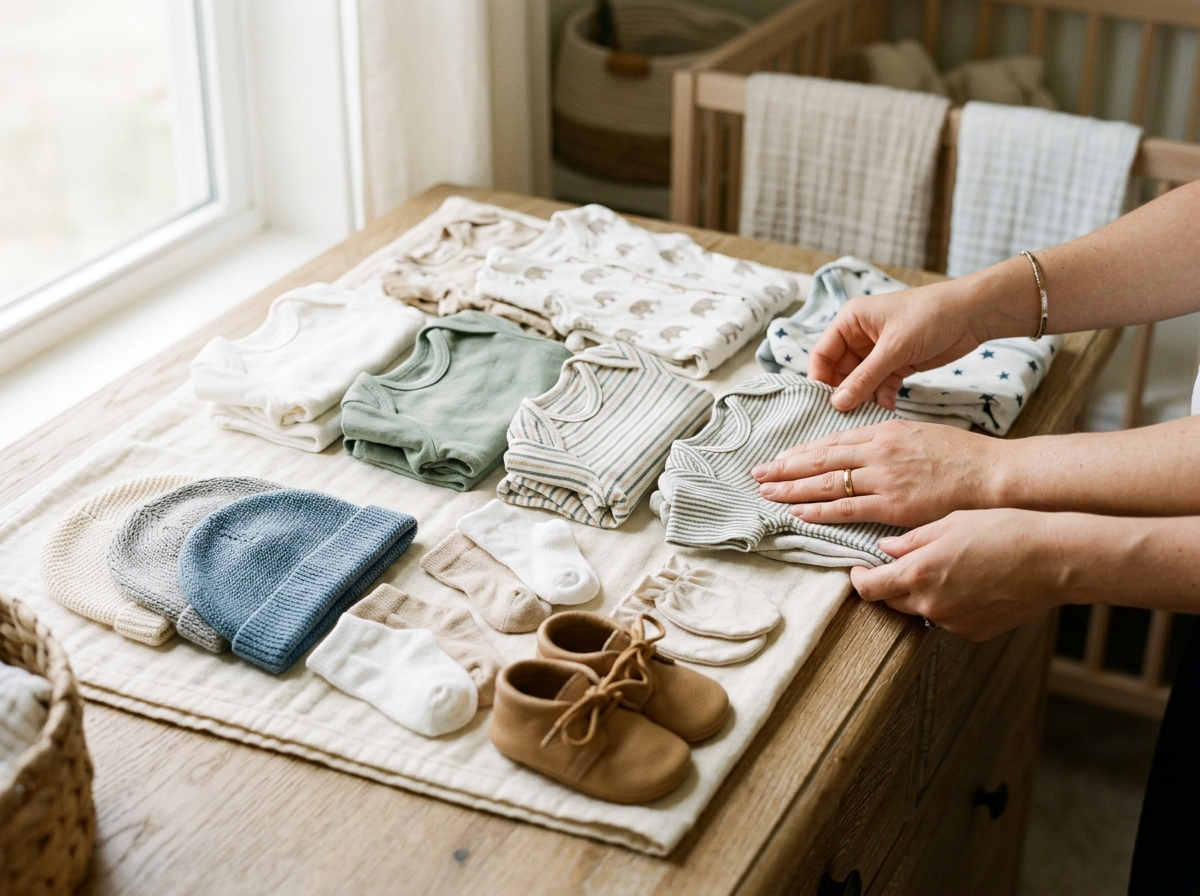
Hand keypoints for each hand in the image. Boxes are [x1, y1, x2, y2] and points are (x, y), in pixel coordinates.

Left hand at [751, 420, 1002, 528]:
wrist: (993, 474)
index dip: (801, 452)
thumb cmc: (962, 456)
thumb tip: (865, 451)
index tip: (779, 458)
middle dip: (784, 467)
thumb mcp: (919, 435)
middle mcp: (877, 451)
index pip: (831, 443)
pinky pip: (846, 508)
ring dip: (791, 488)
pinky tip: (797, 511)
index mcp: (884, 432)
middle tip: (756, 473)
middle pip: (820, 460)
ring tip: (766, 492)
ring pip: (825, 482)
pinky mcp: (893, 504)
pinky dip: (818, 510)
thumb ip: (888, 443)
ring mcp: (883, 478)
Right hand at [809, 280, 993, 411]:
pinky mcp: (896, 364)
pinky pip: (879, 385)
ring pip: (859, 382)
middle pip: (839, 372)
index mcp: (850, 322)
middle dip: (843, 394)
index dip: (819, 379)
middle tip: (844, 417)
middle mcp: (859, 336)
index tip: (820, 405)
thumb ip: (864, 377)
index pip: (822, 354)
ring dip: (863, 398)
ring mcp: (878, 352)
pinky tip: (887, 408)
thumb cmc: (929, 317)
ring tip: (865, 416)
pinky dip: (881, 397)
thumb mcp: (893, 348)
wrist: (972, 315)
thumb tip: (837, 403)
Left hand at [852, 508, 1059, 640]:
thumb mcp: (950, 523)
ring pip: (921, 611)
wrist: (1054, 560)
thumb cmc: (1003, 531)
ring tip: (943, 570)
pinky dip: (947, 605)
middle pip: (891, 602)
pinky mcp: (974, 632)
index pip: (869, 588)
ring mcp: (953, 622)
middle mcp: (931, 604)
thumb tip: (886, 549)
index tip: (859, 568)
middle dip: (889, 585)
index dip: (858, 578)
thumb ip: (911, 540)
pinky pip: (948, 619)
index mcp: (919, 573)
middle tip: (899, 565)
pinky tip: (967, 584)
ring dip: (920, 595)